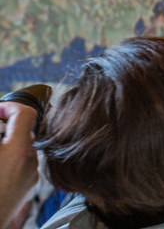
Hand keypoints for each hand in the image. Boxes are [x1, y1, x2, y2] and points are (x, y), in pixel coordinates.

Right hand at [0, 102, 38, 227]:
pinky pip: (24, 165)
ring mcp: (31, 176)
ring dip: (8, 143)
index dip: (8, 106)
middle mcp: (29, 161)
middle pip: (24, 131)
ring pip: (24, 148)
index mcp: (16, 151)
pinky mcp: (29, 187)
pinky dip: (11, 159)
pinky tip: (1, 165)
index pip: (24, 113)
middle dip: (6, 125)